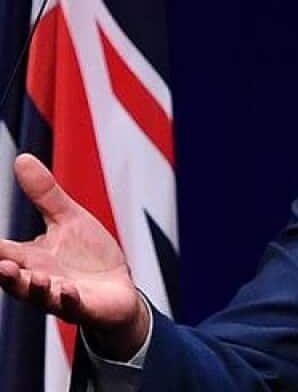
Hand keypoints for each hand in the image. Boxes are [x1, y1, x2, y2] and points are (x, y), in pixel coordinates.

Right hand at [0, 153, 148, 359]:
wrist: (118, 292)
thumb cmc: (89, 257)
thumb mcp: (68, 219)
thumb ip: (44, 194)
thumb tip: (21, 158)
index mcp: (29, 258)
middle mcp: (38, 279)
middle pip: (12, 277)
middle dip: (2, 271)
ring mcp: (59, 296)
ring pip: (38, 295)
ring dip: (31, 286)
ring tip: (26, 274)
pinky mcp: (84, 307)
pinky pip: (73, 306)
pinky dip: (68, 299)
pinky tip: (67, 291)